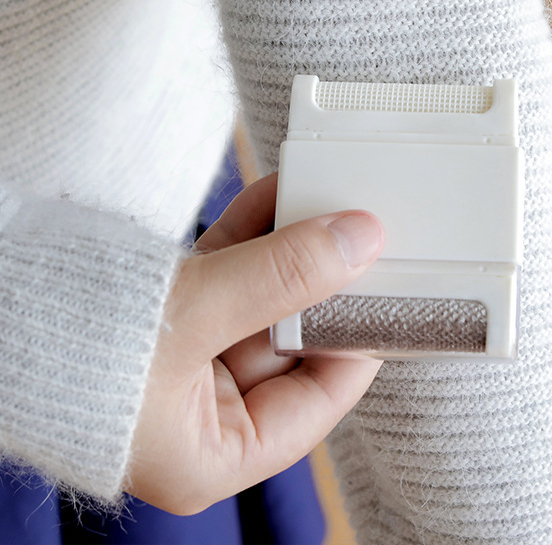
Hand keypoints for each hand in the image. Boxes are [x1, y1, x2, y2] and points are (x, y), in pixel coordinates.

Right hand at [126, 173, 383, 513]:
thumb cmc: (68, 346)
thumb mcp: (194, 314)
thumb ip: (282, 277)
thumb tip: (360, 242)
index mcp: (214, 450)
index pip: (317, 402)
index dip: (360, 343)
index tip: (392, 292)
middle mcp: (203, 407)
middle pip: (292, 341)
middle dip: (325, 282)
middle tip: (364, 235)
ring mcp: (185, 354)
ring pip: (262, 296)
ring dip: (291, 247)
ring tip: (327, 201)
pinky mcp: (167, 309)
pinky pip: (228, 269)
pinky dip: (252, 232)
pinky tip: (279, 193)